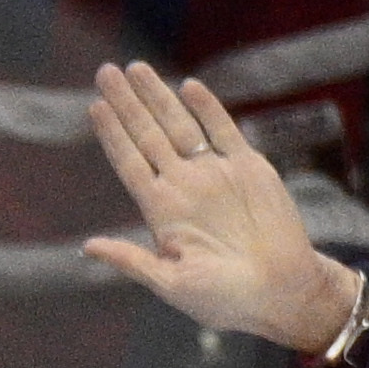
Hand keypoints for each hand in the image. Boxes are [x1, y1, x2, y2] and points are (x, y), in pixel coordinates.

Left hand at [78, 63, 364, 354]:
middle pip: (148, 136)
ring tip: (136, 69)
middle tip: (105, 73)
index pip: (129, 164)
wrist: (281, 292)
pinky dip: (207, 108)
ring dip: (159, 98)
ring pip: (180, 126)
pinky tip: (188, 87)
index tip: (94, 107)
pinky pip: (223, 130)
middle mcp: (184, 186)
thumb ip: (133, 261)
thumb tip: (87, 247)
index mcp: (161, 212)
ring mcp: (214, 173)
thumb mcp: (172, 285)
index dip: (112, 136)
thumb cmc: (225, 299)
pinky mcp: (248, 167)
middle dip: (127, 104)